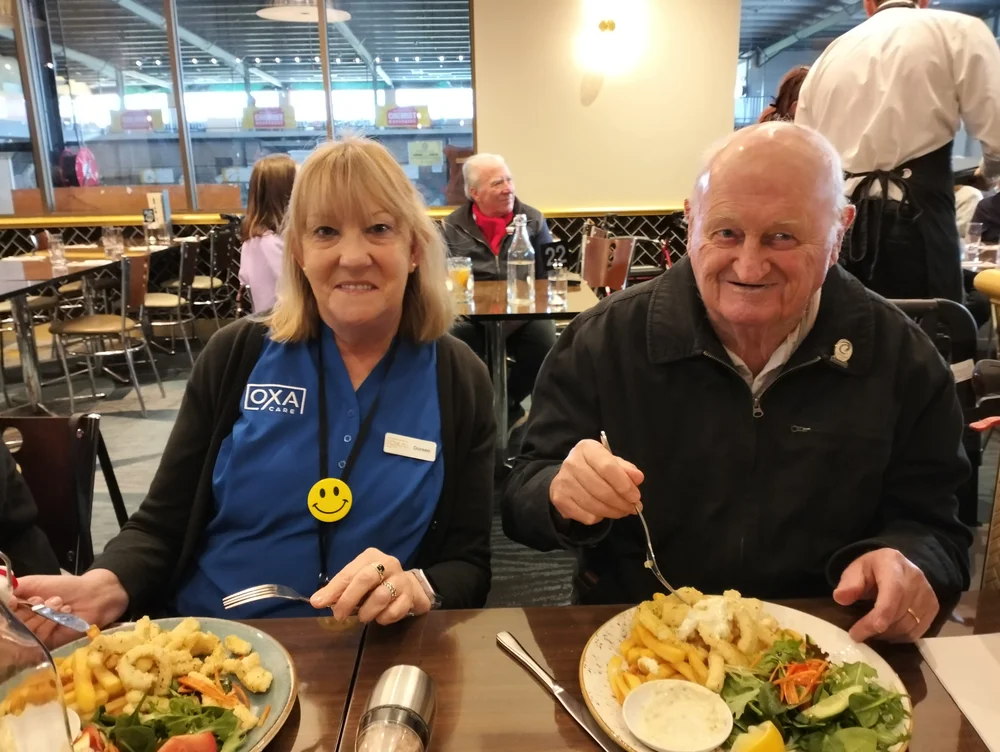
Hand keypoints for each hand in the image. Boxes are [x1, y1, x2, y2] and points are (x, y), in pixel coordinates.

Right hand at [12, 569, 129, 647]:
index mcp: (18, 610)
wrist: (94, 595)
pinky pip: (39, 639)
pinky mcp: (48, 645)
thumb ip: (15, 588)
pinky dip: (50, 623)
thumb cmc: (65, 587)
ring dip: (42, 615)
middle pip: (11, 626)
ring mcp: (35, 636)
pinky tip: (64, 611)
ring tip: (57, 602)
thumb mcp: (36, 583)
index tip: (15, 601)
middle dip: (27, 611)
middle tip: (41, 600)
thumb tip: (3, 596)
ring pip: (25, 632)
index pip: (4, 615)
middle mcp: (23, 624)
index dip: (9, 609)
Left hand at [310, 548, 430, 625]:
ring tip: (363, 617)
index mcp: (370, 557)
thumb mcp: (356, 582)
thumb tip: (316, 601)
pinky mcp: (410, 596)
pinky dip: (383, 618)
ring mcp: (401, 579)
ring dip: (367, 611)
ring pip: (381, 596)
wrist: (409, 587)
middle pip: (366, 579)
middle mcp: (388, 563)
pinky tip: (379, 618)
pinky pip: (394, 610)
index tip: (318, 604)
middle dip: (349, 599)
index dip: (333, 589)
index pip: (349, 573)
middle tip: (339, 615)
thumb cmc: (376, 583)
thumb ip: (338, 590)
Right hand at [550, 439, 644, 524]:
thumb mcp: (612, 462)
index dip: (624, 485)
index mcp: (587, 448)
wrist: (568, 476)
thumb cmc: (595, 467)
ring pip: (594, 505)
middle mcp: (572, 463)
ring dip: (613, 512)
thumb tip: (638, 478)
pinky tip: (603, 511)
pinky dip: (599, 517)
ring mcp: (563, 482)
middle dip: (621, 503)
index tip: (636, 497)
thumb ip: (626, 469)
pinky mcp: (560, 499)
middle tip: (632, 508)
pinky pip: (586, 516)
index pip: (608, 467)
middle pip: (601, 489)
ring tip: (622, 511)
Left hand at [833, 548, 938, 642]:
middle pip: (900, 611)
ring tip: (870, 632)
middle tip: (857, 635)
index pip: (893, 590)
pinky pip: (917, 631)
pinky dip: (900, 636)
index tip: (874, 627)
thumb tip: (840, 598)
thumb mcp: (855, 570)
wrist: (896, 566)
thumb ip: (849, 583)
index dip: (884, 611)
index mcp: (892, 563)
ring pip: (909, 625)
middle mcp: (915, 578)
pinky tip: (886, 633)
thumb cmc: (872, 570)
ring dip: (887, 634)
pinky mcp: (933, 608)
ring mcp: (927, 593)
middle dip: (877, 628)